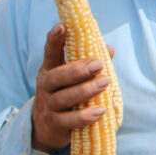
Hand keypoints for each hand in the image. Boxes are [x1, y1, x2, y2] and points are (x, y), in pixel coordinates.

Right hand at [31, 23, 110, 153]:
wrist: (47, 128)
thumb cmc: (66, 94)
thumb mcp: (74, 78)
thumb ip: (90, 63)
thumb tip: (109, 49)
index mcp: (51, 70)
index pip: (50, 52)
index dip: (55, 39)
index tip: (62, 25)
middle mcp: (46, 86)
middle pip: (57, 76)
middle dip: (78, 70)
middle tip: (98, 64)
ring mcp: (49, 106)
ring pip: (65, 97)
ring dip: (86, 90)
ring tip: (104, 83)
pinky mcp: (55, 124)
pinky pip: (68, 120)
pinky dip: (84, 116)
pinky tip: (99, 111)